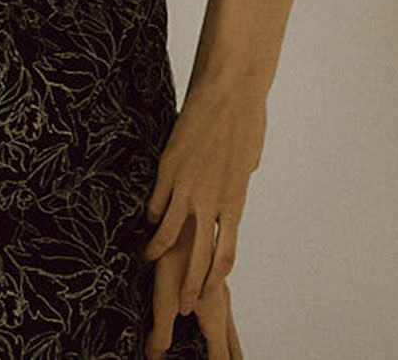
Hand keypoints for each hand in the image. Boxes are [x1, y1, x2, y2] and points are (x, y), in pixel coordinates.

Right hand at [141, 83, 264, 351]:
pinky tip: (148, 220)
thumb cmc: (246, 120)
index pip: (226, 252)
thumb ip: (239, 180)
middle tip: (181, 306)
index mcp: (235, 199)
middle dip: (188, 285)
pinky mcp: (168, 169)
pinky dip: (152, 215)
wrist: (230, 92)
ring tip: (149, 258)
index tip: (207, 292)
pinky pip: (156, 202)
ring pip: (168, 233)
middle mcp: (211, 200)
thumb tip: (238, 182)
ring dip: (158, 251)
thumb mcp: (249, 159)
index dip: (214, 277)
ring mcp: (186, 186)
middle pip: (198, 255)